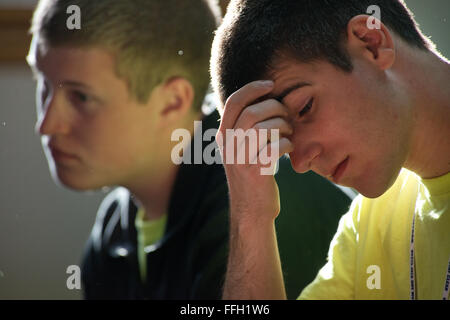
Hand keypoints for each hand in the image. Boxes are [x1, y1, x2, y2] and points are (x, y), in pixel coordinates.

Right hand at [217, 80, 293, 224]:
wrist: (251, 211)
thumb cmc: (253, 175)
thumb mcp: (241, 150)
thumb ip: (245, 128)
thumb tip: (266, 100)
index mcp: (223, 136)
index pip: (233, 102)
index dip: (252, 88)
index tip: (271, 85)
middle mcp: (227, 146)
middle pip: (252, 112)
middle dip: (275, 108)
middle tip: (287, 116)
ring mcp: (240, 159)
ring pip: (265, 128)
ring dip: (284, 126)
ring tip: (289, 132)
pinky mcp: (255, 172)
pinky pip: (275, 147)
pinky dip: (287, 144)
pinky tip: (288, 148)